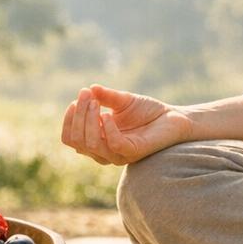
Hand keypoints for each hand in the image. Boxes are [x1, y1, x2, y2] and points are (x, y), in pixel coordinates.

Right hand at [59, 84, 195, 165]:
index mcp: (98, 140)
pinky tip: (108, 114)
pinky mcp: (133, 153)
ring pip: (91, 145)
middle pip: (77, 141)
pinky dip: (108, 129)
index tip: (77, 98)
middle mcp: (104, 151)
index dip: (69, 119)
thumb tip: (88, 89)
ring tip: (96, 102)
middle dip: (78, 116)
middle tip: (87, 95)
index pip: (71, 138)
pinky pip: (114, 145)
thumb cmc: (147, 111)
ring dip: (89, 120)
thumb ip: (105, 96)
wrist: (174, 118)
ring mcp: (118, 154)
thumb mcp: (122, 100)